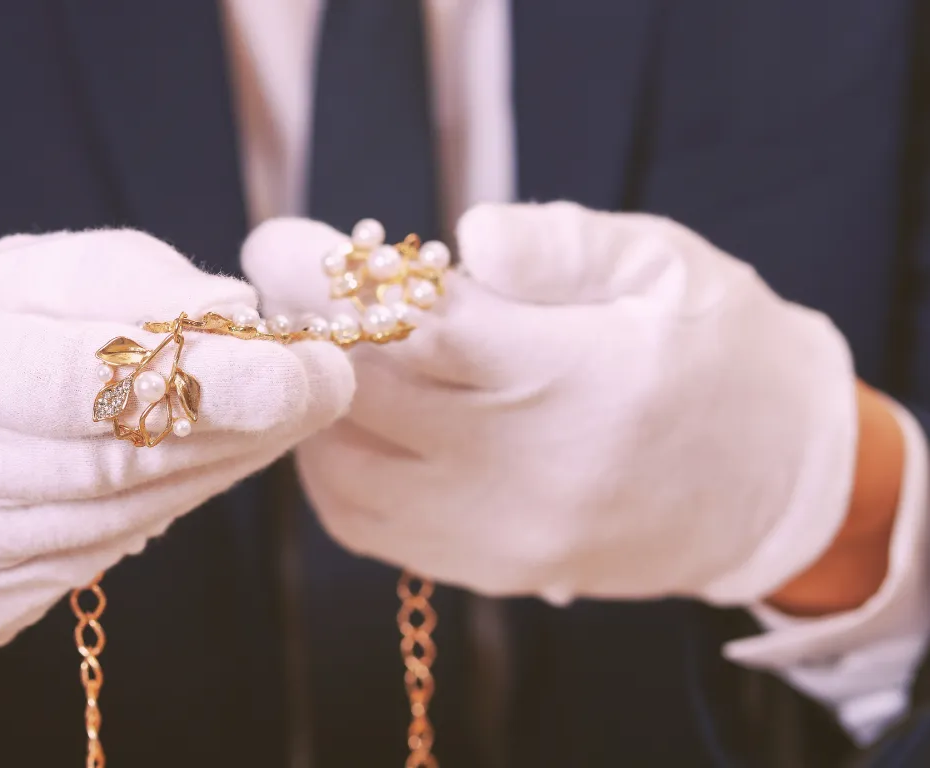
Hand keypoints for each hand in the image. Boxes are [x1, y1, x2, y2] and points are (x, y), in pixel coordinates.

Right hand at [0, 230, 353, 648]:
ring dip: (217, 463)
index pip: (70, 388)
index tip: (307, 365)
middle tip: (320, 378)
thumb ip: (114, 280)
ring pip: (127, 519)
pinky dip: (159, 506)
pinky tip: (172, 463)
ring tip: (259, 408)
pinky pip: (101, 559)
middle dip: (242, 422)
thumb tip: (234, 312)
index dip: (202, 380)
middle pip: (119, 465)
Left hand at [243, 202, 862, 605]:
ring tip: (325, 345)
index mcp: (578, 378)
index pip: (411, 326)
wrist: (783, 485)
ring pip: (341, 474)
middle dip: (300, 329)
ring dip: (312, 404)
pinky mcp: (492, 574)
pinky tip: (355, 415)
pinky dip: (335, 466)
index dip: (325, 279)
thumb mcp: (666, 266)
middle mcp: (529, 474)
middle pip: (358, 400)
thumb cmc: (721, 352)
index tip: (278, 242)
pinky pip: (368, 526)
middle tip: (284, 280)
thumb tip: (467, 233)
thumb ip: (563, 244)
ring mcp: (503, 538)